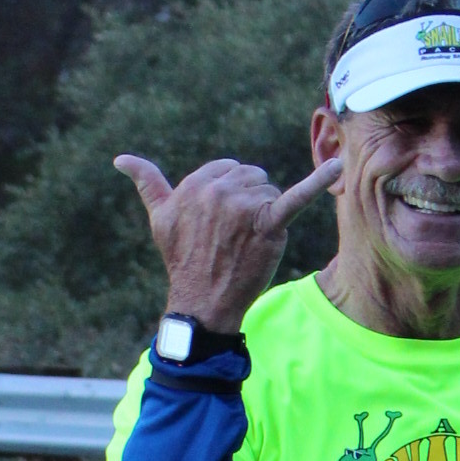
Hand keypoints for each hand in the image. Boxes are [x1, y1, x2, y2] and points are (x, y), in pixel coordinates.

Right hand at [114, 148, 342, 333]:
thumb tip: (120, 159)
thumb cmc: (182, 260)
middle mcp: (218, 189)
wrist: (202, 301)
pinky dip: (319, 181)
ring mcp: (243, 206)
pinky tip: (339, 165)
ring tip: (248, 242)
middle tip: (235, 236)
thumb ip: (147, 183)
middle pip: (253, 178)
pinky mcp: (267, 224)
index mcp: (196, 182)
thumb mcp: (160, 218)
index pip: (230, 170)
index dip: (231, 195)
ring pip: (271, 191)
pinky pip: (296, 197)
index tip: (221, 223)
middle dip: (250, 203)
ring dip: (266, 214)